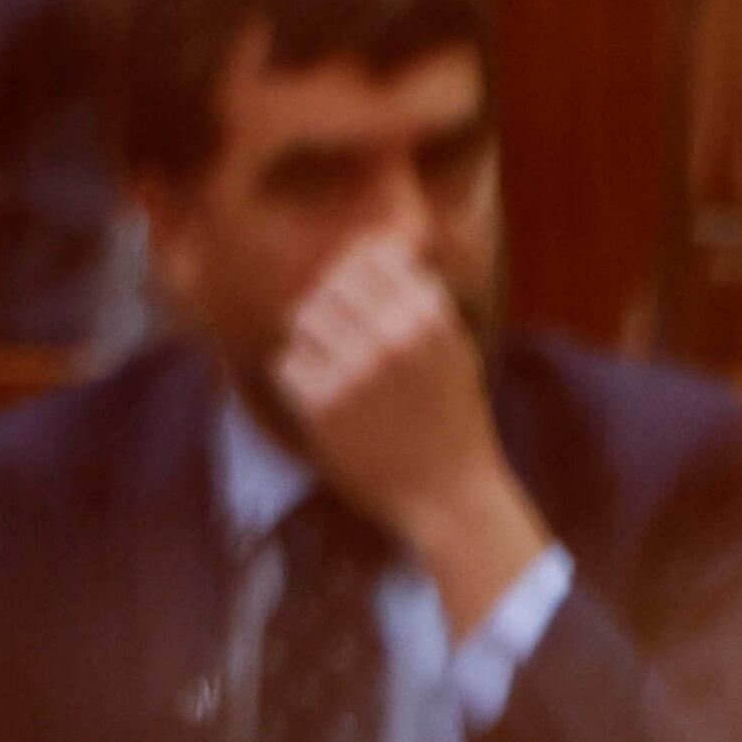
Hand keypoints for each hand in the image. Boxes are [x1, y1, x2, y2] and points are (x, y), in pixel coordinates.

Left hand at [271, 230, 549, 634]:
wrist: (449, 494)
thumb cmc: (452, 418)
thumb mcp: (454, 347)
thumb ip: (420, 297)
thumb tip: (379, 246)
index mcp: (429, 314)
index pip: (369, 256)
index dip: (355, 270)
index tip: (354, 294)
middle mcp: (392, 334)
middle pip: (329, 284)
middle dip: (328, 306)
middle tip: (335, 335)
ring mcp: (355, 368)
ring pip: (302, 319)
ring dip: (310, 339)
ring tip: (328, 365)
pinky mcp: (323, 405)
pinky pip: (287, 364)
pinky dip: (298, 378)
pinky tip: (321, 397)